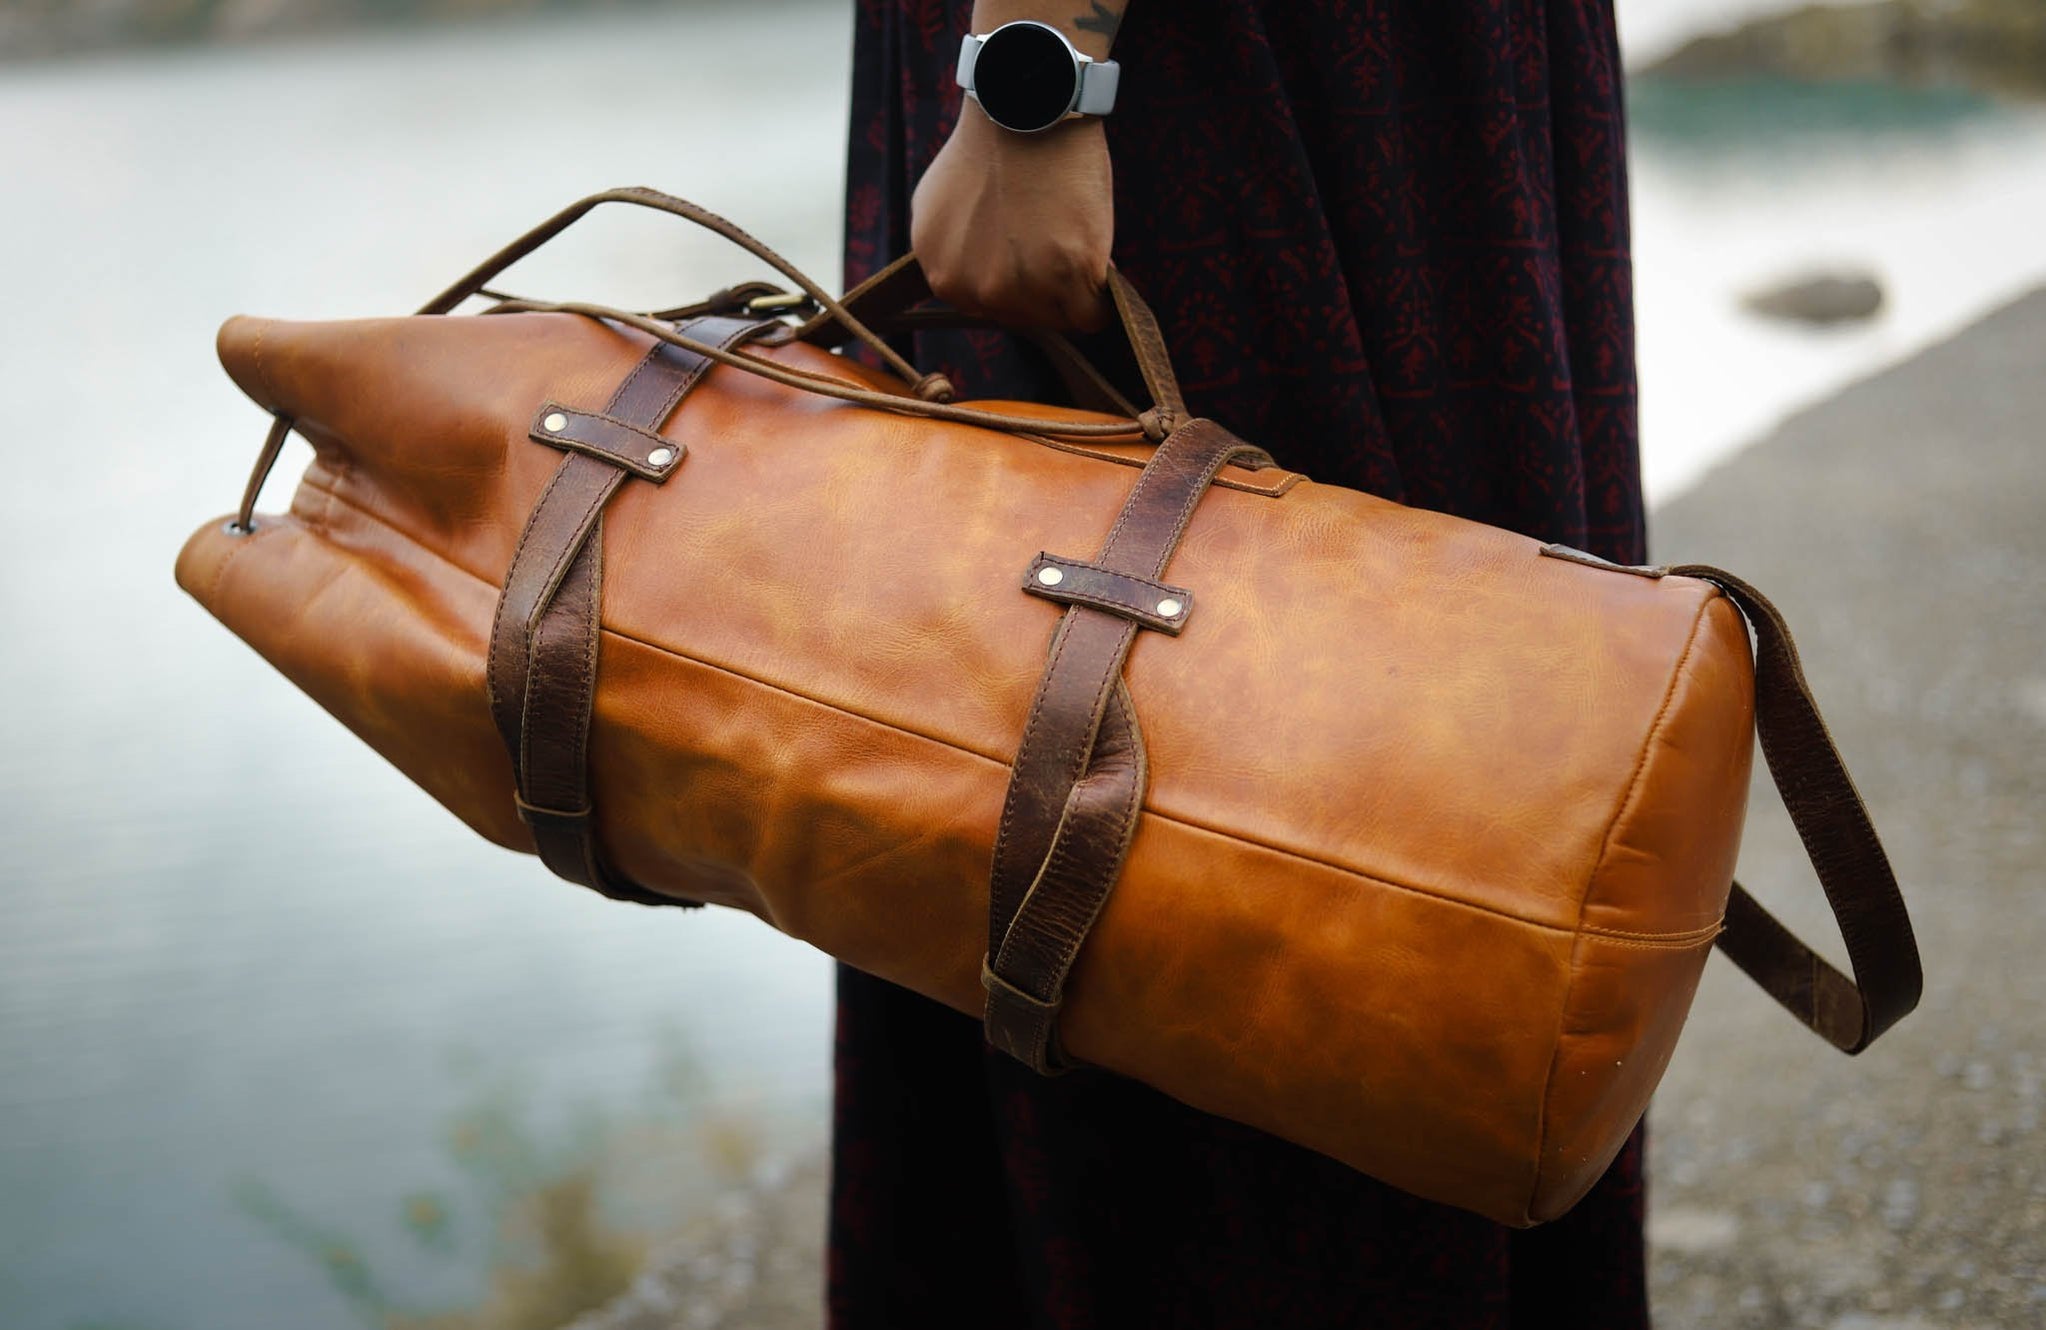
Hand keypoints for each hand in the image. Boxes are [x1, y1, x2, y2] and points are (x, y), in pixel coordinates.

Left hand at [911, 102, 1113, 331]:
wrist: (1024, 109)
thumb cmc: (989, 147)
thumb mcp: (939, 206)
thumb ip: (953, 252)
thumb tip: (978, 281)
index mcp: (940, 273)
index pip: (989, 311)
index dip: (1016, 282)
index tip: (1030, 252)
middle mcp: (975, 289)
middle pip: (1025, 318)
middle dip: (1044, 289)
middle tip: (1055, 242)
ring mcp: (1021, 286)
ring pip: (1060, 319)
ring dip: (1073, 291)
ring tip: (1074, 244)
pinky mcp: (1068, 274)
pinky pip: (1092, 315)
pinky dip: (1102, 298)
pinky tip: (1098, 265)